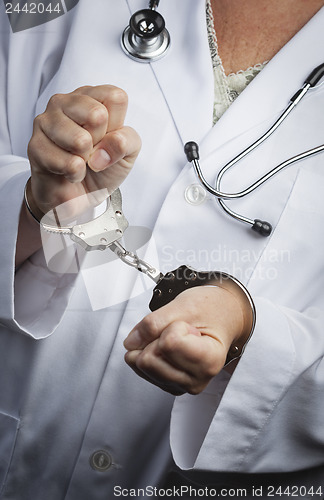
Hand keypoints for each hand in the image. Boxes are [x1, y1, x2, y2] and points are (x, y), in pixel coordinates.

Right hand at [27, 85, 140, 219]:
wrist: (80, 195)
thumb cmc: (102, 166)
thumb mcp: (128, 152)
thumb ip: (127, 141)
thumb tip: (110, 143)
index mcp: (91, 96)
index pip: (115, 97)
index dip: (117, 125)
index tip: (107, 137)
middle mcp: (65, 102)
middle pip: (98, 114)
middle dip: (100, 142)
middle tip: (91, 149)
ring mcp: (46, 121)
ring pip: (80, 140)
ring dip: (86, 160)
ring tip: (80, 160)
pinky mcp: (35, 145)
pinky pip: (69, 163)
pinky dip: (75, 174)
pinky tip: (69, 171)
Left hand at [124, 286, 246, 395]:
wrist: (220, 316)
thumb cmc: (209, 309)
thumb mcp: (184, 305)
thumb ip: (154, 322)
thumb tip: (131, 342)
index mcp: (209, 360)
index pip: (168, 344)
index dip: (172, 326)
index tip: (189, 325)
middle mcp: (197, 379)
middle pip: (149, 359)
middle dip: (156, 337)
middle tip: (179, 330)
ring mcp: (183, 385)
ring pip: (142, 366)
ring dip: (151, 345)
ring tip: (175, 338)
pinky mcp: (170, 385)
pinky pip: (142, 370)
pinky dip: (149, 352)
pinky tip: (169, 347)